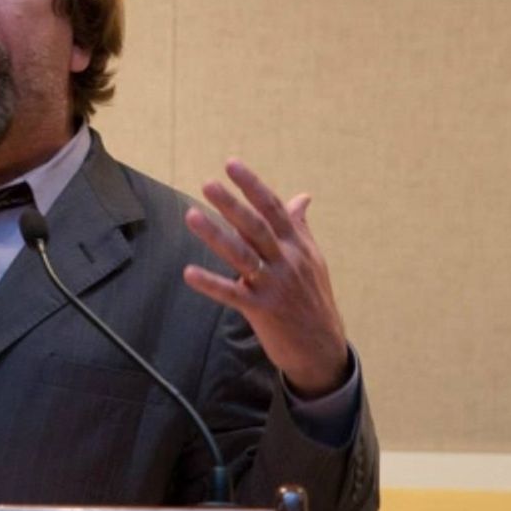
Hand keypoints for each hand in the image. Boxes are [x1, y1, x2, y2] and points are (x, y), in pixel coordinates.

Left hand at [183, 159, 348, 396]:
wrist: (322, 347)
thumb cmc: (313, 298)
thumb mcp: (312, 260)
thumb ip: (299, 227)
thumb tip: (302, 197)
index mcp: (297, 246)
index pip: (274, 208)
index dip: (252, 185)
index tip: (231, 164)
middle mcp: (287, 261)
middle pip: (256, 227)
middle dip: (231, 204)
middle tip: (208, 184)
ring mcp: (274, 285)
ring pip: (241, 255)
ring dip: (215, 235)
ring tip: (191, 215)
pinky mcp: (262, 310)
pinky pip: (232, 294)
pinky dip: (210, 283)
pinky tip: (188, 273)